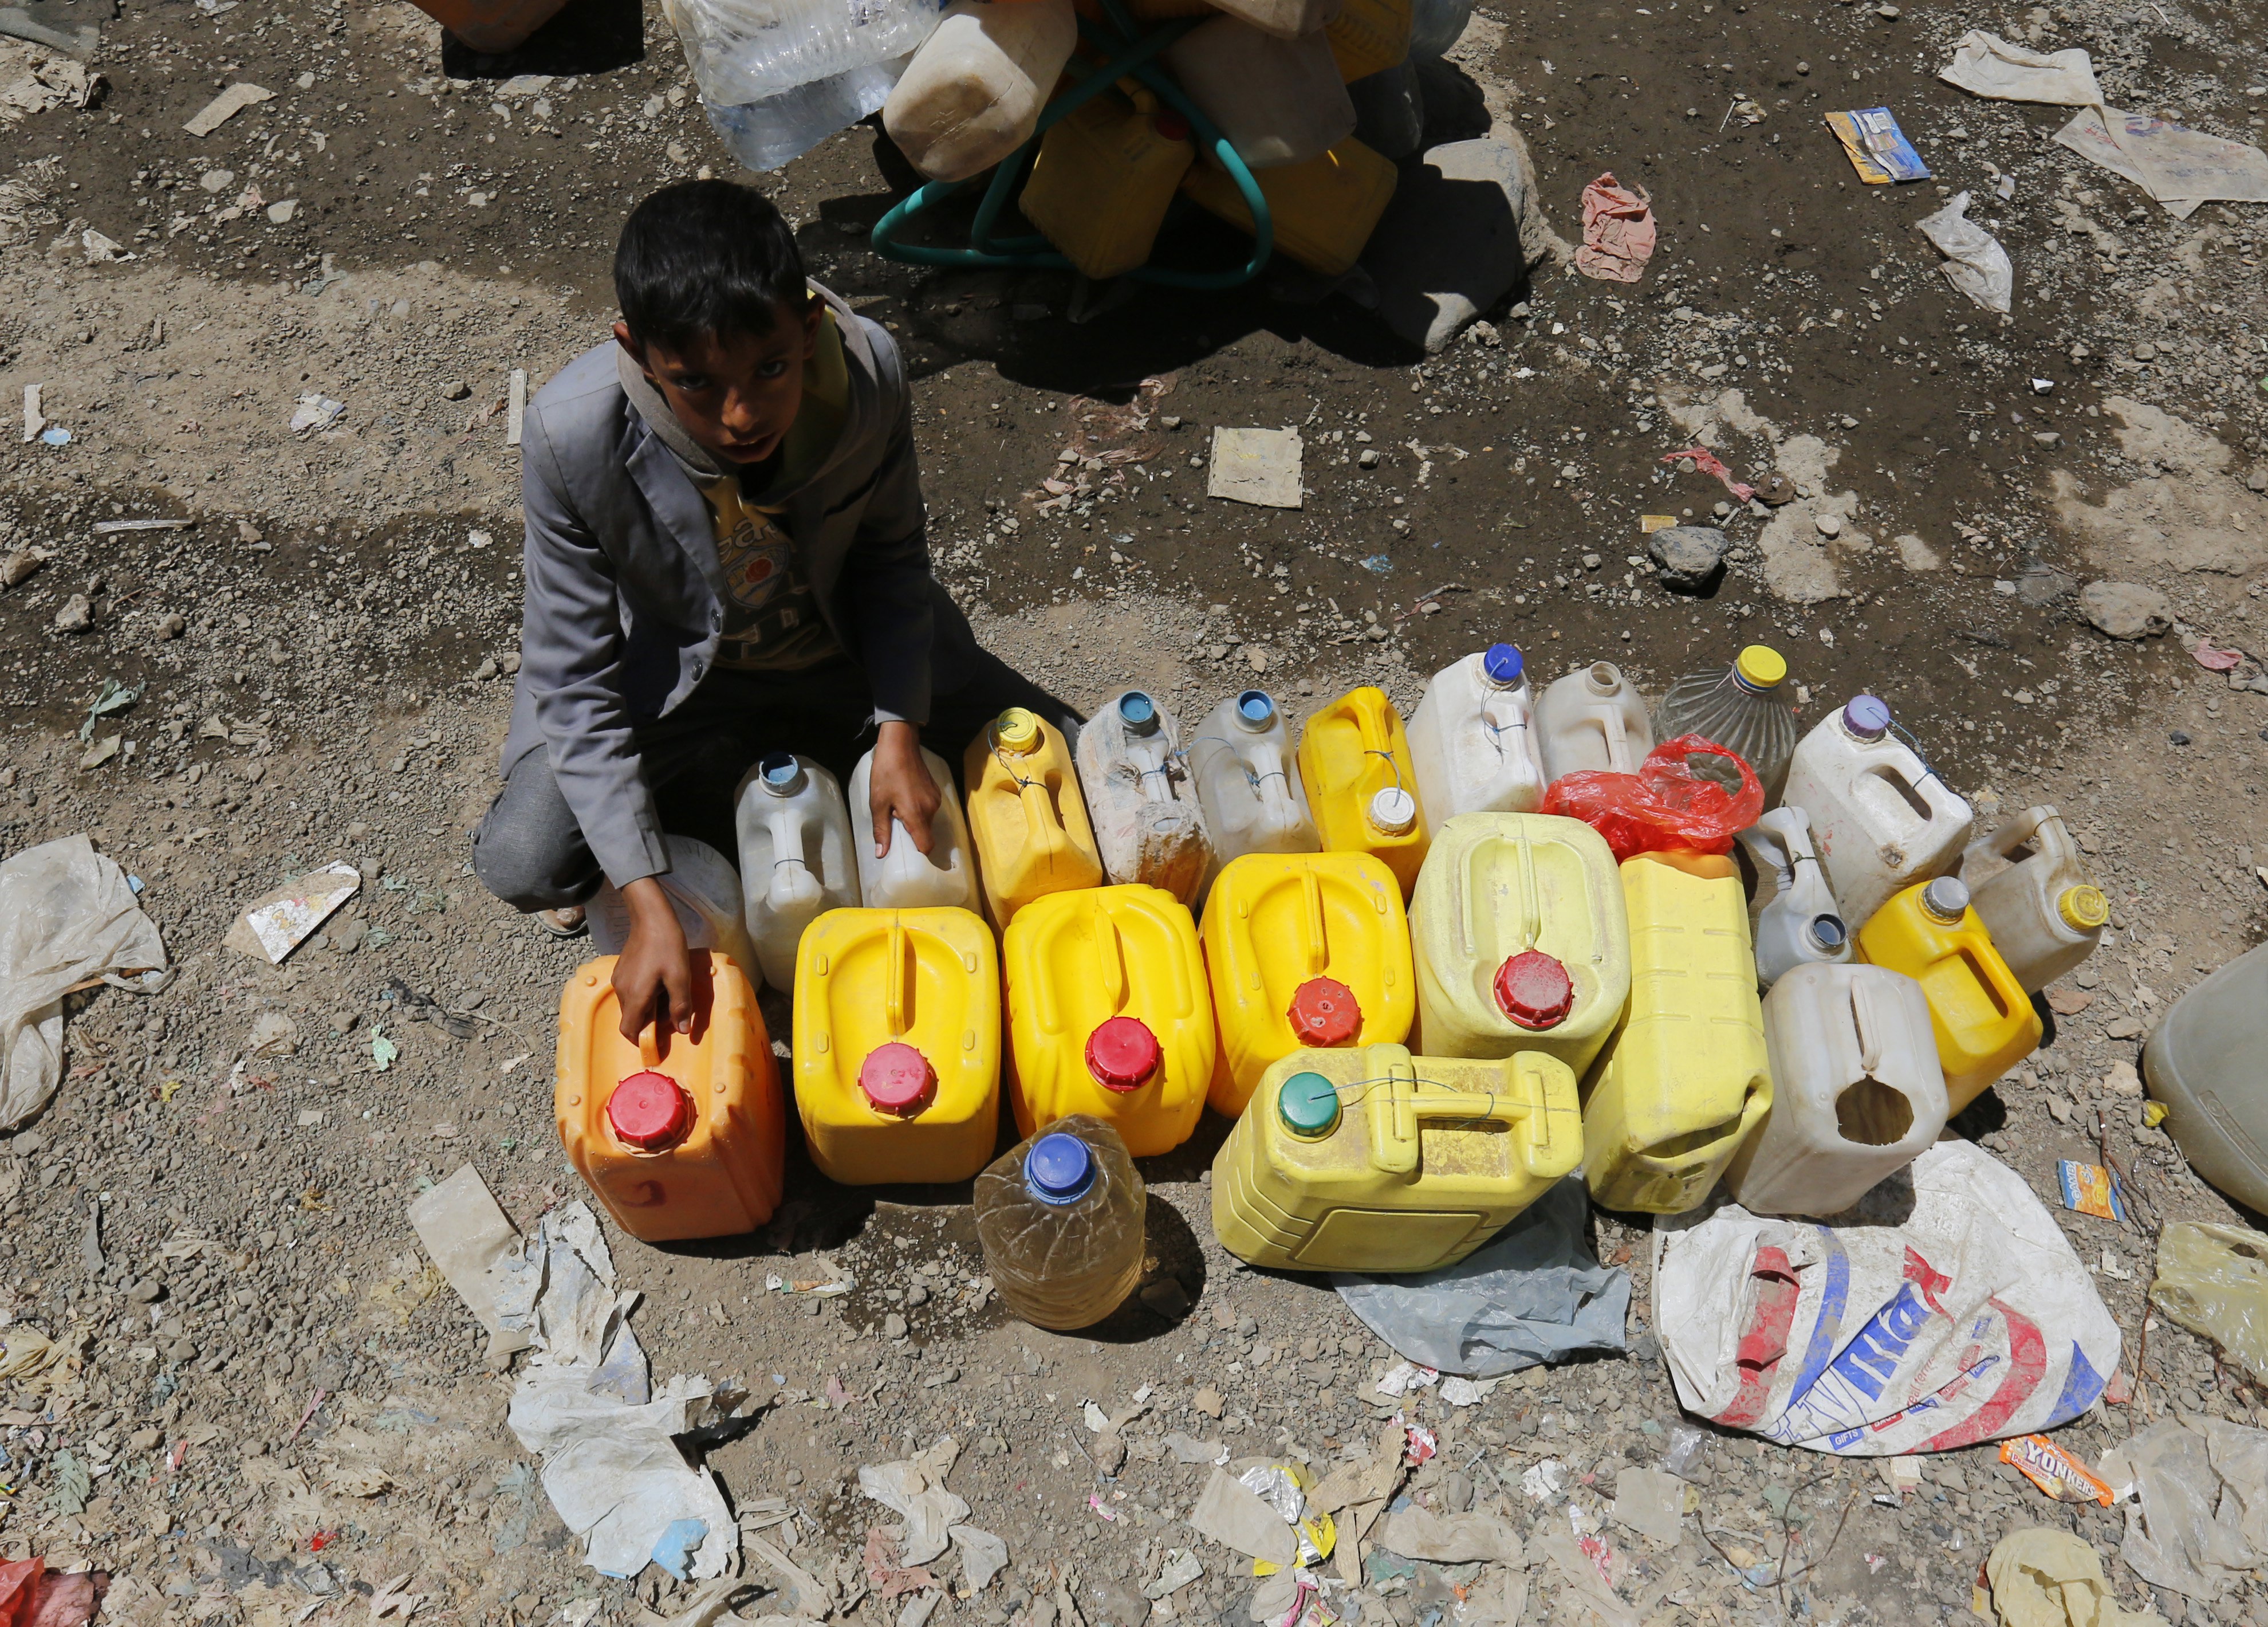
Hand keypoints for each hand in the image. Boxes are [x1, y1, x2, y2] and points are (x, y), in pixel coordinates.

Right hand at [612, 877, 693, 1041]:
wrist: (651, 917)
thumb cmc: (667, 946)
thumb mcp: (679, 977)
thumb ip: (680, 1006)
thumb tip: (682, 1031)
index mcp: (634, 996)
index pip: (629, 1031)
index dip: (642, 1040)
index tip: (658, 1042)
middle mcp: (622, 991)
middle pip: (632, 1019)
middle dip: (650, 1023)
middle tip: (673, 1014)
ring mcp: (620, 979)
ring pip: (632, 1005)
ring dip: (648, 1008)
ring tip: (669, 995)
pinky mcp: (622, 970)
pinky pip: (631, 992)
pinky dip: (644, 996)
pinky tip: (661, 983)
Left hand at [867, 719, 938, 859]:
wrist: (900, 744)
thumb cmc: (886, 773)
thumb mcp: (878, 803)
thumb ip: (881, 830)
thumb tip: (882, 854)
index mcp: (917, 814)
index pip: (926, 846)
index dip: (917, 854)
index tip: (905, 855)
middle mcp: (931, 809)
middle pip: (925, 834)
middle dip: (911, 836)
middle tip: (894, 827)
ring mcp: (935, 800)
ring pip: (926, 822)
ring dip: (914, 822)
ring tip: (897, 810)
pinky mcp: (935, 791)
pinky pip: (928, 810)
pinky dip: (918, 812)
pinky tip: (904, 800)